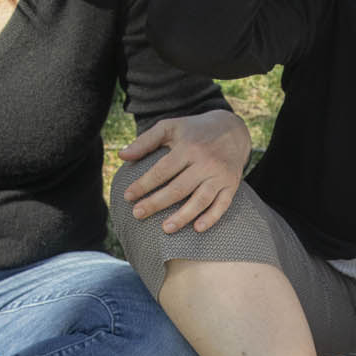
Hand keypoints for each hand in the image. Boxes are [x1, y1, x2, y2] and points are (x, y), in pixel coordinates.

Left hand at [118, 109, 251, 234]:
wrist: (233, 129)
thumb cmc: (194, 130)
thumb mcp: (170, 127)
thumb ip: (146, 141)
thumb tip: (121, 156)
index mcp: (188, 147)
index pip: (162, 170)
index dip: (144, 184)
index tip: (128, 196)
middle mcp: (205, 162)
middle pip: (178, 188)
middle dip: (156, 203)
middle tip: (137, 214)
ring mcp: (220, 175)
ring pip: (200, 200)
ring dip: (183, 216)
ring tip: (165, 229)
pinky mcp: (231, 185)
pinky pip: (222, 204)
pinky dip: (212, 218)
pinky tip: (198, 228)